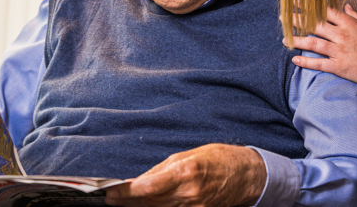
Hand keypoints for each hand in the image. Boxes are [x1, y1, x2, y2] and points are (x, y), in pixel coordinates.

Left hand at [104, 144, 265, 206]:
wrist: (246, 175)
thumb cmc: (217, 159)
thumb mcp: (186, 155)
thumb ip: (160, 171)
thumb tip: (137, 182)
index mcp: (184, 173)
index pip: (146, 188)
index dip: (125, 193)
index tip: (110, 192)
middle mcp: (188, 195)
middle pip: (148, 204)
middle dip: (127, 202)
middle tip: (111, 198)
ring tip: (124, 201)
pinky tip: (146, 206)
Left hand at [285, 4, 356, 86]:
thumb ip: (355, 15)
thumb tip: (346, 5)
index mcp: (348, 23)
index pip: (324, 11)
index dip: (308, 5)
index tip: (295, 1)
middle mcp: (341, 35)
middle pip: (314, 24)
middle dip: (296, 20)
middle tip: (283, 18)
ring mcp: (339, 51)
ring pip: (313, 43)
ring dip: (297, 40)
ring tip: (284, 38)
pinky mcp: (340, 66)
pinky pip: (319, 64)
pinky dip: (306, 61)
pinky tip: (295, 59)